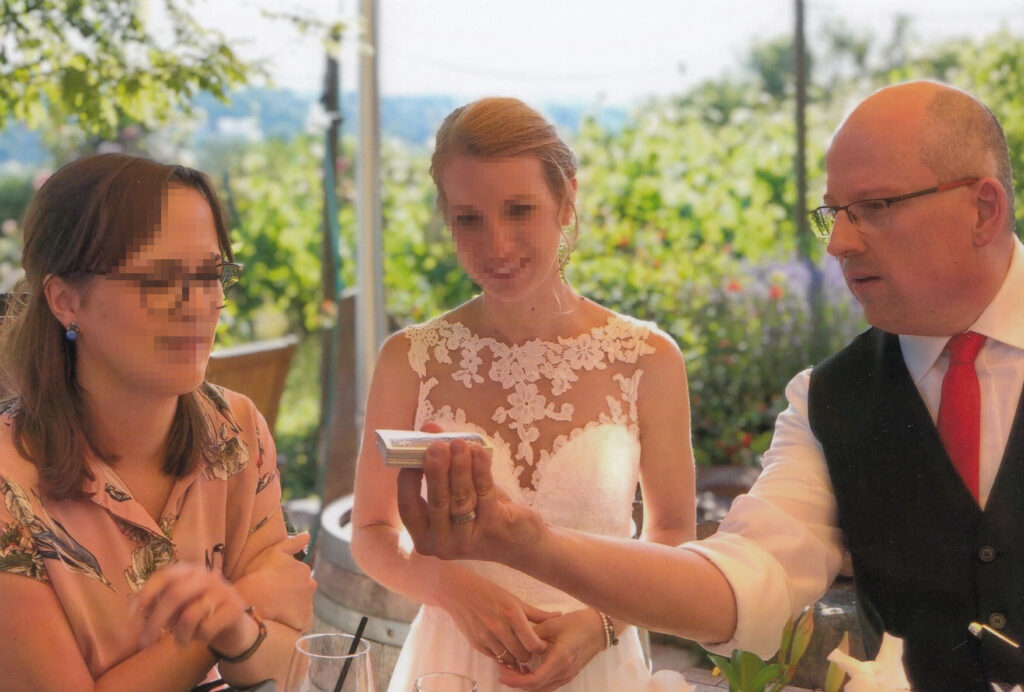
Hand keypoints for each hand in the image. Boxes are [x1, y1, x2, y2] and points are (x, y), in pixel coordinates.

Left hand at [131, 562, 257, 656]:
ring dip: (180, 636)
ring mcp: (223, 590)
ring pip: (189, 616)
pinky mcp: (235, 607)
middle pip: (175, 595)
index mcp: (191, 571)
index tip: (133, 615)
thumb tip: (135, 607)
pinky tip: (202, 637)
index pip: (165, 575)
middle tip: (144, 643)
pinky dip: (199, 638)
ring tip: (181, 642)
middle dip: (155, 622)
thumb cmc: (200, 613)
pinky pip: (207, 628)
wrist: (235, 625)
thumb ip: (160, 602)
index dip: (147, 593)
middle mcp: (208, 576)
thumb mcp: (179, 605)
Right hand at [235, 532, 315, 630]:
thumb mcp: (274, 552)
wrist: (254, 599)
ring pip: (301, 605)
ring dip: (291, 607)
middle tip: (273, 597)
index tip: (273, 583)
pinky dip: (293, 621)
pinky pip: (300, 622)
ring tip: (274, 609)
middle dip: (291, 593)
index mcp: (304, 570)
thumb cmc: (259, 573)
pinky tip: (279, 620)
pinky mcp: (304, 621)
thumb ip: (292, 542)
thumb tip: (307, 535)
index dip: (284, 580)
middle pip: (302, 590)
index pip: (298, 576)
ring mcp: (308, 605)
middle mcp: (310, 586)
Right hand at [397, 438, 544, 563]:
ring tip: (459, 443)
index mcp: (424, 535)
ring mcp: (467, 541)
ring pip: (461, 497)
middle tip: (436, 445)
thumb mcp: (458, 491)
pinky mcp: (493, 529)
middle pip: (437, 500)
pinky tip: (479, 452)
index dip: (408, 477)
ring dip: (460, 466)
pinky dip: (480, 469)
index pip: (408, 505)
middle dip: (436, 470)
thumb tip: (430, 429)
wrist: (522, 542)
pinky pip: (484, 493)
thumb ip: (442, 462)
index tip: (413, 451)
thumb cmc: (482, 512)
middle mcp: (441, 544)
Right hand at [439, 570, 558, 666]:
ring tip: (515, 648)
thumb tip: (559, 616)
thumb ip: (537, 613)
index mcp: (513, 614)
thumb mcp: (514, 599)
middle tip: (528, 647)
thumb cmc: (488, 592)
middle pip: (523, 655)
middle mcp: (500, 628)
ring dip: (514, 657)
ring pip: (509, 660)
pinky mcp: (477, 644)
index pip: (533, 644)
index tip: (540, 644)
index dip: (539, 647)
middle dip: (528, 654)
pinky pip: (495, 658)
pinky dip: (500, 655)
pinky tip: (502, 646)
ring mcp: (487, 638)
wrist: (458, 592)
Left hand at [498, 609, 605, 691]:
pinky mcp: (568, 675)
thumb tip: (514, 642)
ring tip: (511, 670)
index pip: (534, 680)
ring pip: (542, 689)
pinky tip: (526, 670)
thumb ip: (533, 635)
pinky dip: (535, 681)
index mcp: (560, 659)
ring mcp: (568, 676)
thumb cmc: (577, 623)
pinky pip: (549, 684)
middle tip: (501, 670)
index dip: (515, 680)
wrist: (599, 628)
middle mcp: (564, 672)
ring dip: (525, 683)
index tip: (502, 673)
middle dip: (516, 682)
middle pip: (536, 688)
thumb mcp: (552, 624)